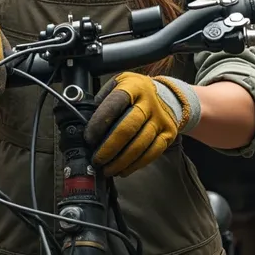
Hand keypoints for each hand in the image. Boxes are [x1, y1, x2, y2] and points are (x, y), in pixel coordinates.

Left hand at [84, 72, 200, 176]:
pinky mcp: (168, 134)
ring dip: (121, 161)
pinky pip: (152, 153)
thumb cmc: (136, 93)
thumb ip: (104, 99)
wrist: (170, 96)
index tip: (88, 138)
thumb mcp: (120, 84)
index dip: (99, 122)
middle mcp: (149, 102)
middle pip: (127, 128)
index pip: (115, 104)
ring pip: (140, 144)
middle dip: (109, 147)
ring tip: (107, 169)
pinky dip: (136, 165)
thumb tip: (85, 122)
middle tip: (96, 160)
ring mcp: (160, 119)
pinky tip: (123, 170)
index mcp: (133, 87)